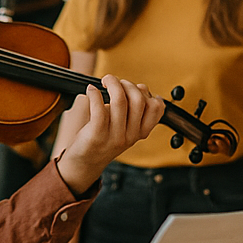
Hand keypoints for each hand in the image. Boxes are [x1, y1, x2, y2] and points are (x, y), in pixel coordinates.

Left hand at [55, 76, 164, 193]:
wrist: (86, 161)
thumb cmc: (104, 137)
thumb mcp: (126, 127)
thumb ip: (134, 110)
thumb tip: (139, 87)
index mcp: (140, 132)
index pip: (156, 108)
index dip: (146, 93)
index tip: (134, 89)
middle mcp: (131, 136)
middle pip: (138, 99)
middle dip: (127, 84)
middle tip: (114, 82)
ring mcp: (115, 137)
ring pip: (120, 100)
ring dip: (112, 83)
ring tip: (104, 81)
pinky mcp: (97, 135)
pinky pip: (99, 107)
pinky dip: (94, 94)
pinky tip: (90, 90)